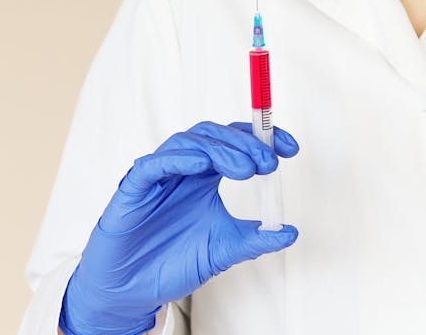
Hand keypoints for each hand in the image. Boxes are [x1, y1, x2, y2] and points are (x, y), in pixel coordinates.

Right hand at [58, 121, 299, 334]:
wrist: (134, 290)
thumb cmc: (173, 262)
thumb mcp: (225, 249)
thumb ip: (257, 239)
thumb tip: (291, 232)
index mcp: (205, 177)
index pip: (236, 143)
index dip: (263, 139)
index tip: (290, 149)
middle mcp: (184, 169)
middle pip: (215, 135)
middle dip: (245, 144)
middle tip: (268, 164)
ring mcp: (160, 176)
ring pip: (188, 141)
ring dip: (220, 149)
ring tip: (245, 169)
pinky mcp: (134, 188)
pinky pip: (154, 164)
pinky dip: (179, 159)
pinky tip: (203, 166)